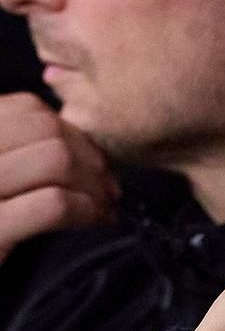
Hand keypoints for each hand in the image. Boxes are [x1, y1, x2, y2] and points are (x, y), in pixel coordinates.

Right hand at [0, 91, 117, 264]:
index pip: (25, 108)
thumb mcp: (2, 176)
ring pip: (54, 159)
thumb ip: (17, 151)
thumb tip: (79, 140)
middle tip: (107, 188)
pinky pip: (54, 205)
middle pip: (47, 130)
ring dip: (92, 183)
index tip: (89, 160)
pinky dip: (86, 210)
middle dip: (89, 157)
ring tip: (102, 208)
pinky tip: (93, 222)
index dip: (69, 131)